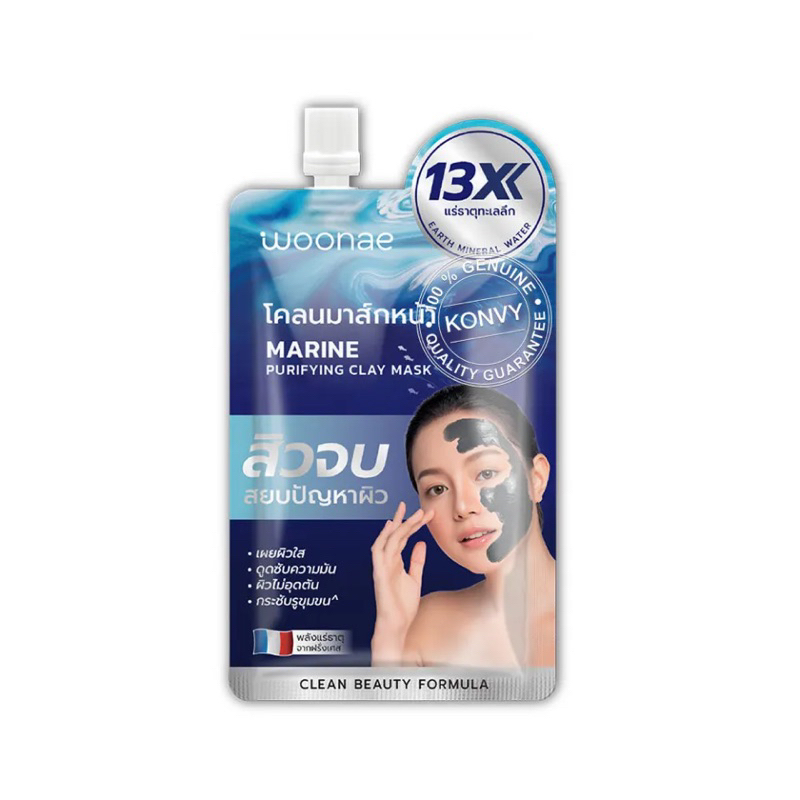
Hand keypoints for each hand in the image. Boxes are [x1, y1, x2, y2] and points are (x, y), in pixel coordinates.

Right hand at [371, 501, 433, 662]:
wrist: (397, 624)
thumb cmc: (403, 605)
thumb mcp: (415, 579)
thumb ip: (417, 561)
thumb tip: (421, 543)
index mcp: (395, 561)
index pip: (404, 537)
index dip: (414, 525)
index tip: (426, 513)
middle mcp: (387, 561)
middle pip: (397, 535)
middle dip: (408, 521)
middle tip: (422, 509)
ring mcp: (382, 566)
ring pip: (389, 540)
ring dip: (400, 526)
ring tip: (413, 514)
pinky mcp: (380, 574)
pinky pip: (379, 552)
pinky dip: (383, 539)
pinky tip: (390, 528)